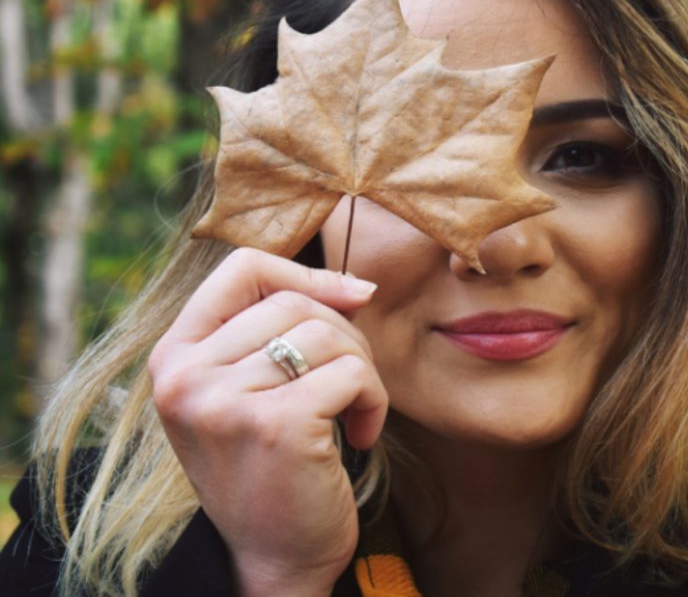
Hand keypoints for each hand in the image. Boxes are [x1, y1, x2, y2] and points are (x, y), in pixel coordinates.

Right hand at [148, 247, 387, 596]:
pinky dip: (374, 401)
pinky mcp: (275, 425)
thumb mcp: (250, 392)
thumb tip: (358, 284)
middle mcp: (184, 376)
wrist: (274, 560)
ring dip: (363, 372)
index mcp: (173, 358)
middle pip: (296, 302)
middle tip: (352, 386)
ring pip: (328, 335)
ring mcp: (223, 401)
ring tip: (355, 413)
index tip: (352, 297)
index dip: (305, 272)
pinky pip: (352, 374)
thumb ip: (276, 333)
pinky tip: (360, 437)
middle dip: (345, 336)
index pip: (242, 268)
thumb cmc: (272, 470)